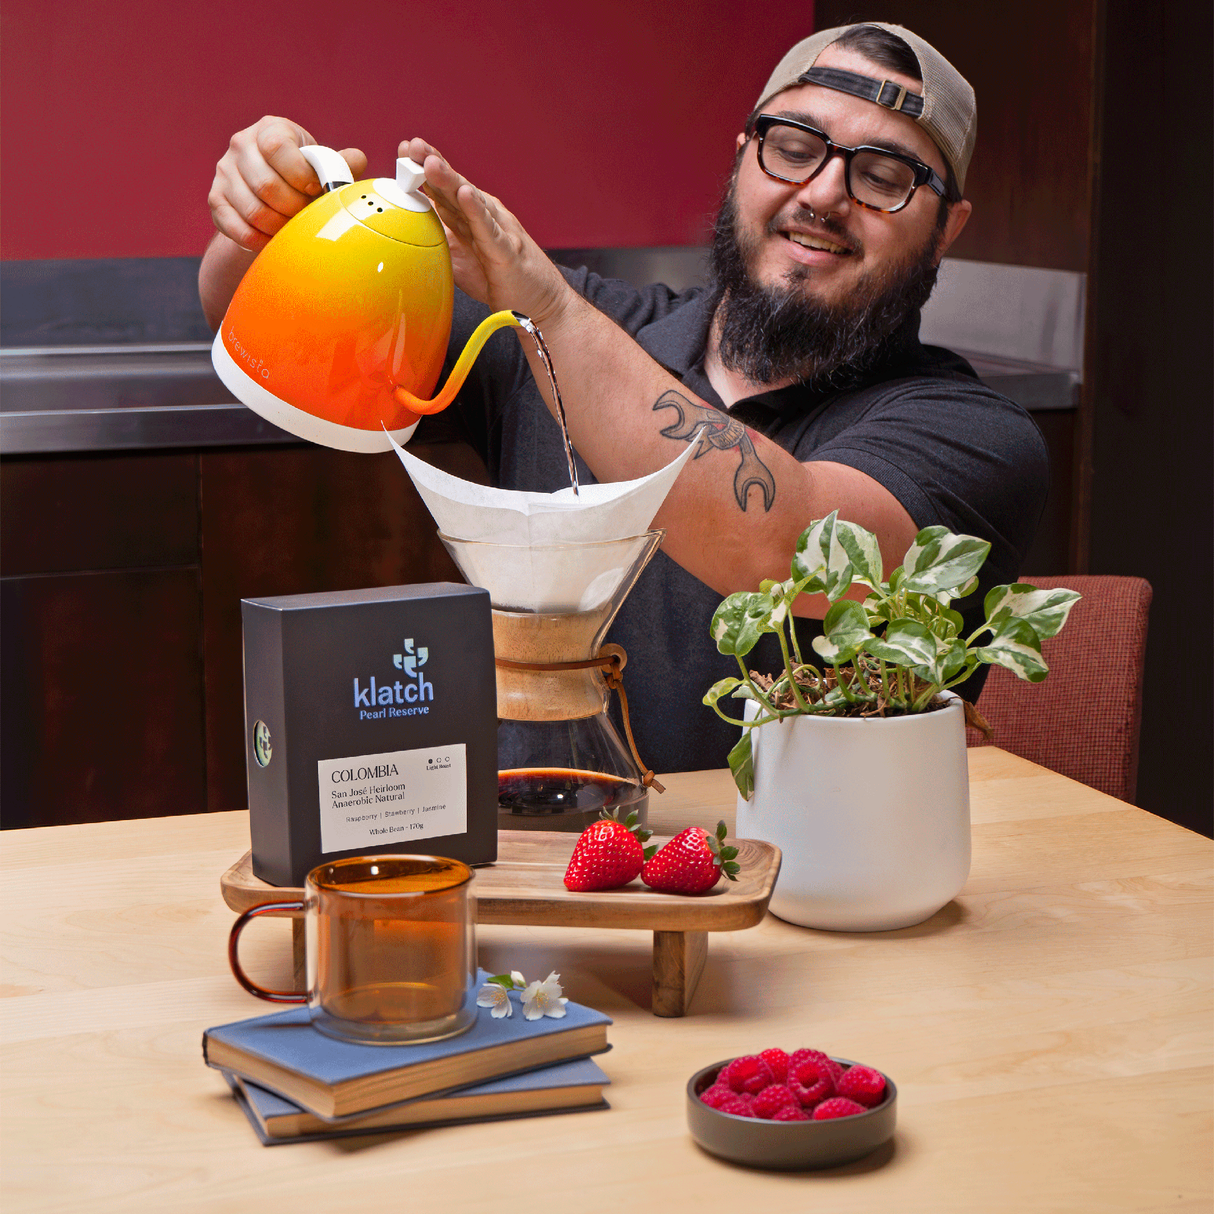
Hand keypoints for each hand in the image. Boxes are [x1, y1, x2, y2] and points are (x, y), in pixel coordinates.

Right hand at [209, 116, 366, 251]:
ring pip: (254, 210)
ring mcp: (225, 172)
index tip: (315, 188)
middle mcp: (242, 145)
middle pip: (266, 185)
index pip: (276, 146)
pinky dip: (261, 241)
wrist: (269, 195)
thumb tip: (357, 159)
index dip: (299, 173)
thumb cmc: (302, 177)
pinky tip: (276, 240)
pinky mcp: (216, 199)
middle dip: (295, 208)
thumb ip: (339, 166)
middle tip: (308, 216)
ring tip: (295, 228)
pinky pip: (238, 228)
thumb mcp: (320, 166)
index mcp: (270, 129)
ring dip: (280, 227)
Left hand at [398, 137, 571, 326]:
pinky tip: (466, 195)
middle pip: (454, 187)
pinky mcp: (507, 252)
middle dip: (432, 164)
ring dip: (450, 181)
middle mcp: (485, 216)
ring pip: (470, 201)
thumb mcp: (461, 258)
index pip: (444, 189)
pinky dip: (477, 212)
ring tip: (430, 163)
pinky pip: (490, 230)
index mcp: (471, 217)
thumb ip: (439, 242)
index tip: (403, 150)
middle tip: (411, 146)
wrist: (541, 303)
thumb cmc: (501, 278)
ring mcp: (498, 230)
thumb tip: (408, 234)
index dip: (423, 170)